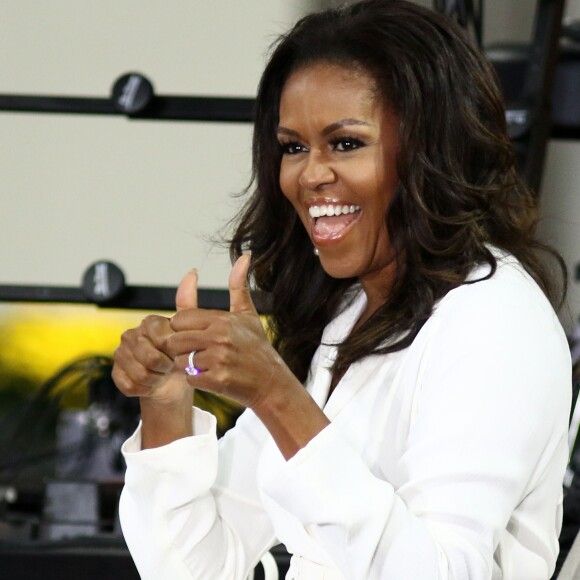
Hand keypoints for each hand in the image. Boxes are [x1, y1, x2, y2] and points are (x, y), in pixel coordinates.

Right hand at [111, 269, 198, 407]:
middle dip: (165, 366)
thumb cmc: (181, 356)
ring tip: (162, 375)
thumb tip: (192, 272)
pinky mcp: (115, 373)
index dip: (172, 350)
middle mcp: (131, 335)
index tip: (179, 353)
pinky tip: (151, 384)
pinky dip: (145, 388)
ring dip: (156, 378)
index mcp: (149, 323)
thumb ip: (189, 304)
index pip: (160, 336)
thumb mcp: (190, 331)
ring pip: (140, 373)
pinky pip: (130, 385)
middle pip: (149, 356)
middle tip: (171, 367)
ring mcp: (120, 354)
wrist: (171, 383)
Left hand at [168, 255, 298, 409]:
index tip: (195, 335)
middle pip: (175, 340)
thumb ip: (238, 286)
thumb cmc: (257, 348)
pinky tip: (212, 377)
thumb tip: (245, 255)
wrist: (272, 383)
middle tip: (198, 352)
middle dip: (182, 348)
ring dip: (188, 365)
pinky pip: (190, 379)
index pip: (180, 319)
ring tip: (207, 364)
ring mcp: (218, 359)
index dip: (183, 328)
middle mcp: (219, 337)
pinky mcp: (217, 380)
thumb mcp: (248, 315)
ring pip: (180, 360)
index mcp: (222, 320)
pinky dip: (197, 380)